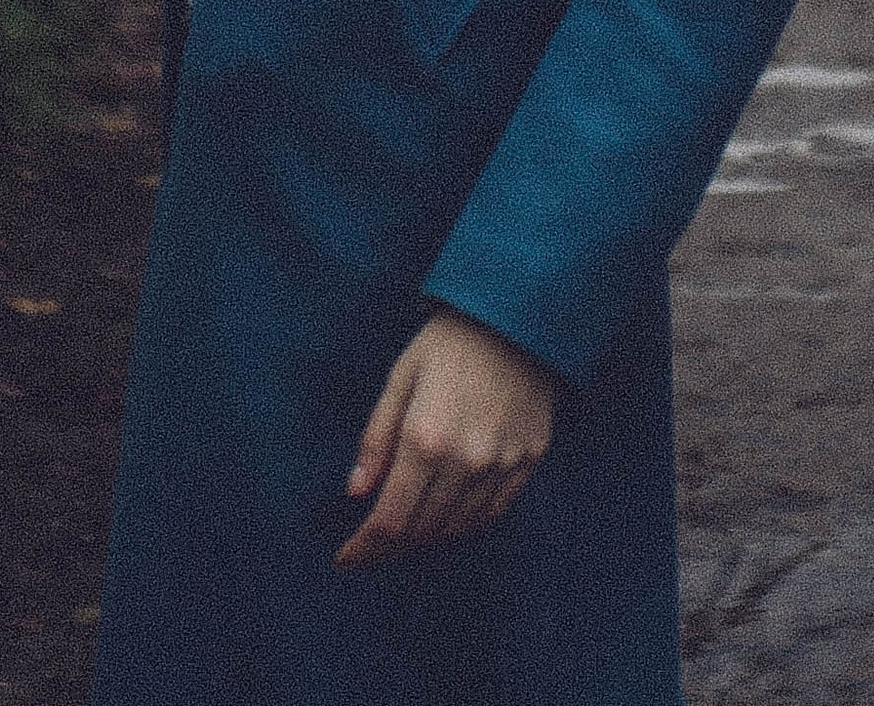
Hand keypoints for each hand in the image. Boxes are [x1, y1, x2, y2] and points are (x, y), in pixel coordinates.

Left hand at [336, 307, 554, 566]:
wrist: (519, 314)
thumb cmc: (451, 341)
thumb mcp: (402, 377)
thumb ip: (376, 438)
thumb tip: (356, 492)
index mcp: (425, 440)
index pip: (388, 522)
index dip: (363, 549)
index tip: (345, 559)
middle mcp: (465, 461)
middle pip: (421, 532)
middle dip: (390, 546)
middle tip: (372, 544)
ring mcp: (501, 464)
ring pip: (457, 528)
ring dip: (427, 535)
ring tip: (409, 526)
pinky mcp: (528, 459)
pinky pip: (493, 512)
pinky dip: (466, 522)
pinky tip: (450, 513)